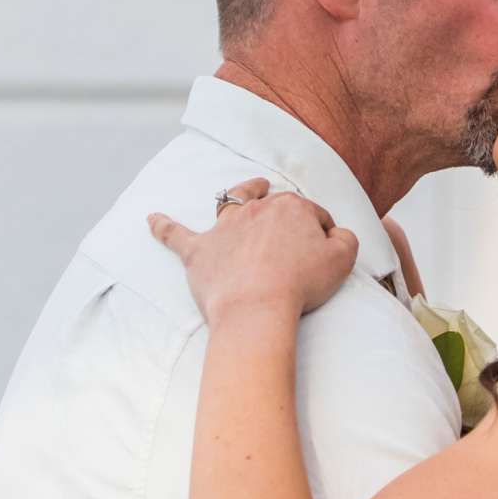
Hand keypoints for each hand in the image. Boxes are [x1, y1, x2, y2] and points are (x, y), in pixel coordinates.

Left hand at [149, 180, 358, 325]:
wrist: (256, 307)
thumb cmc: (300, 284)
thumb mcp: (342, 260)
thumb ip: (346, 238)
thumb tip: (337, 232)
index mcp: (292, 208)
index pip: (313, 213)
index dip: (322, 232)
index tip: (325, 249)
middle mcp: (256, 208)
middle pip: (275, 204)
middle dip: (286, 213)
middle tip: (292, 232)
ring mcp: (224, 227)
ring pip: (232, 201)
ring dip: (241, 195)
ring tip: (246, 190)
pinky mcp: (199, 250)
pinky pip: (175, 234)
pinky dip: (162, 226)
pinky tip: (151, 219)